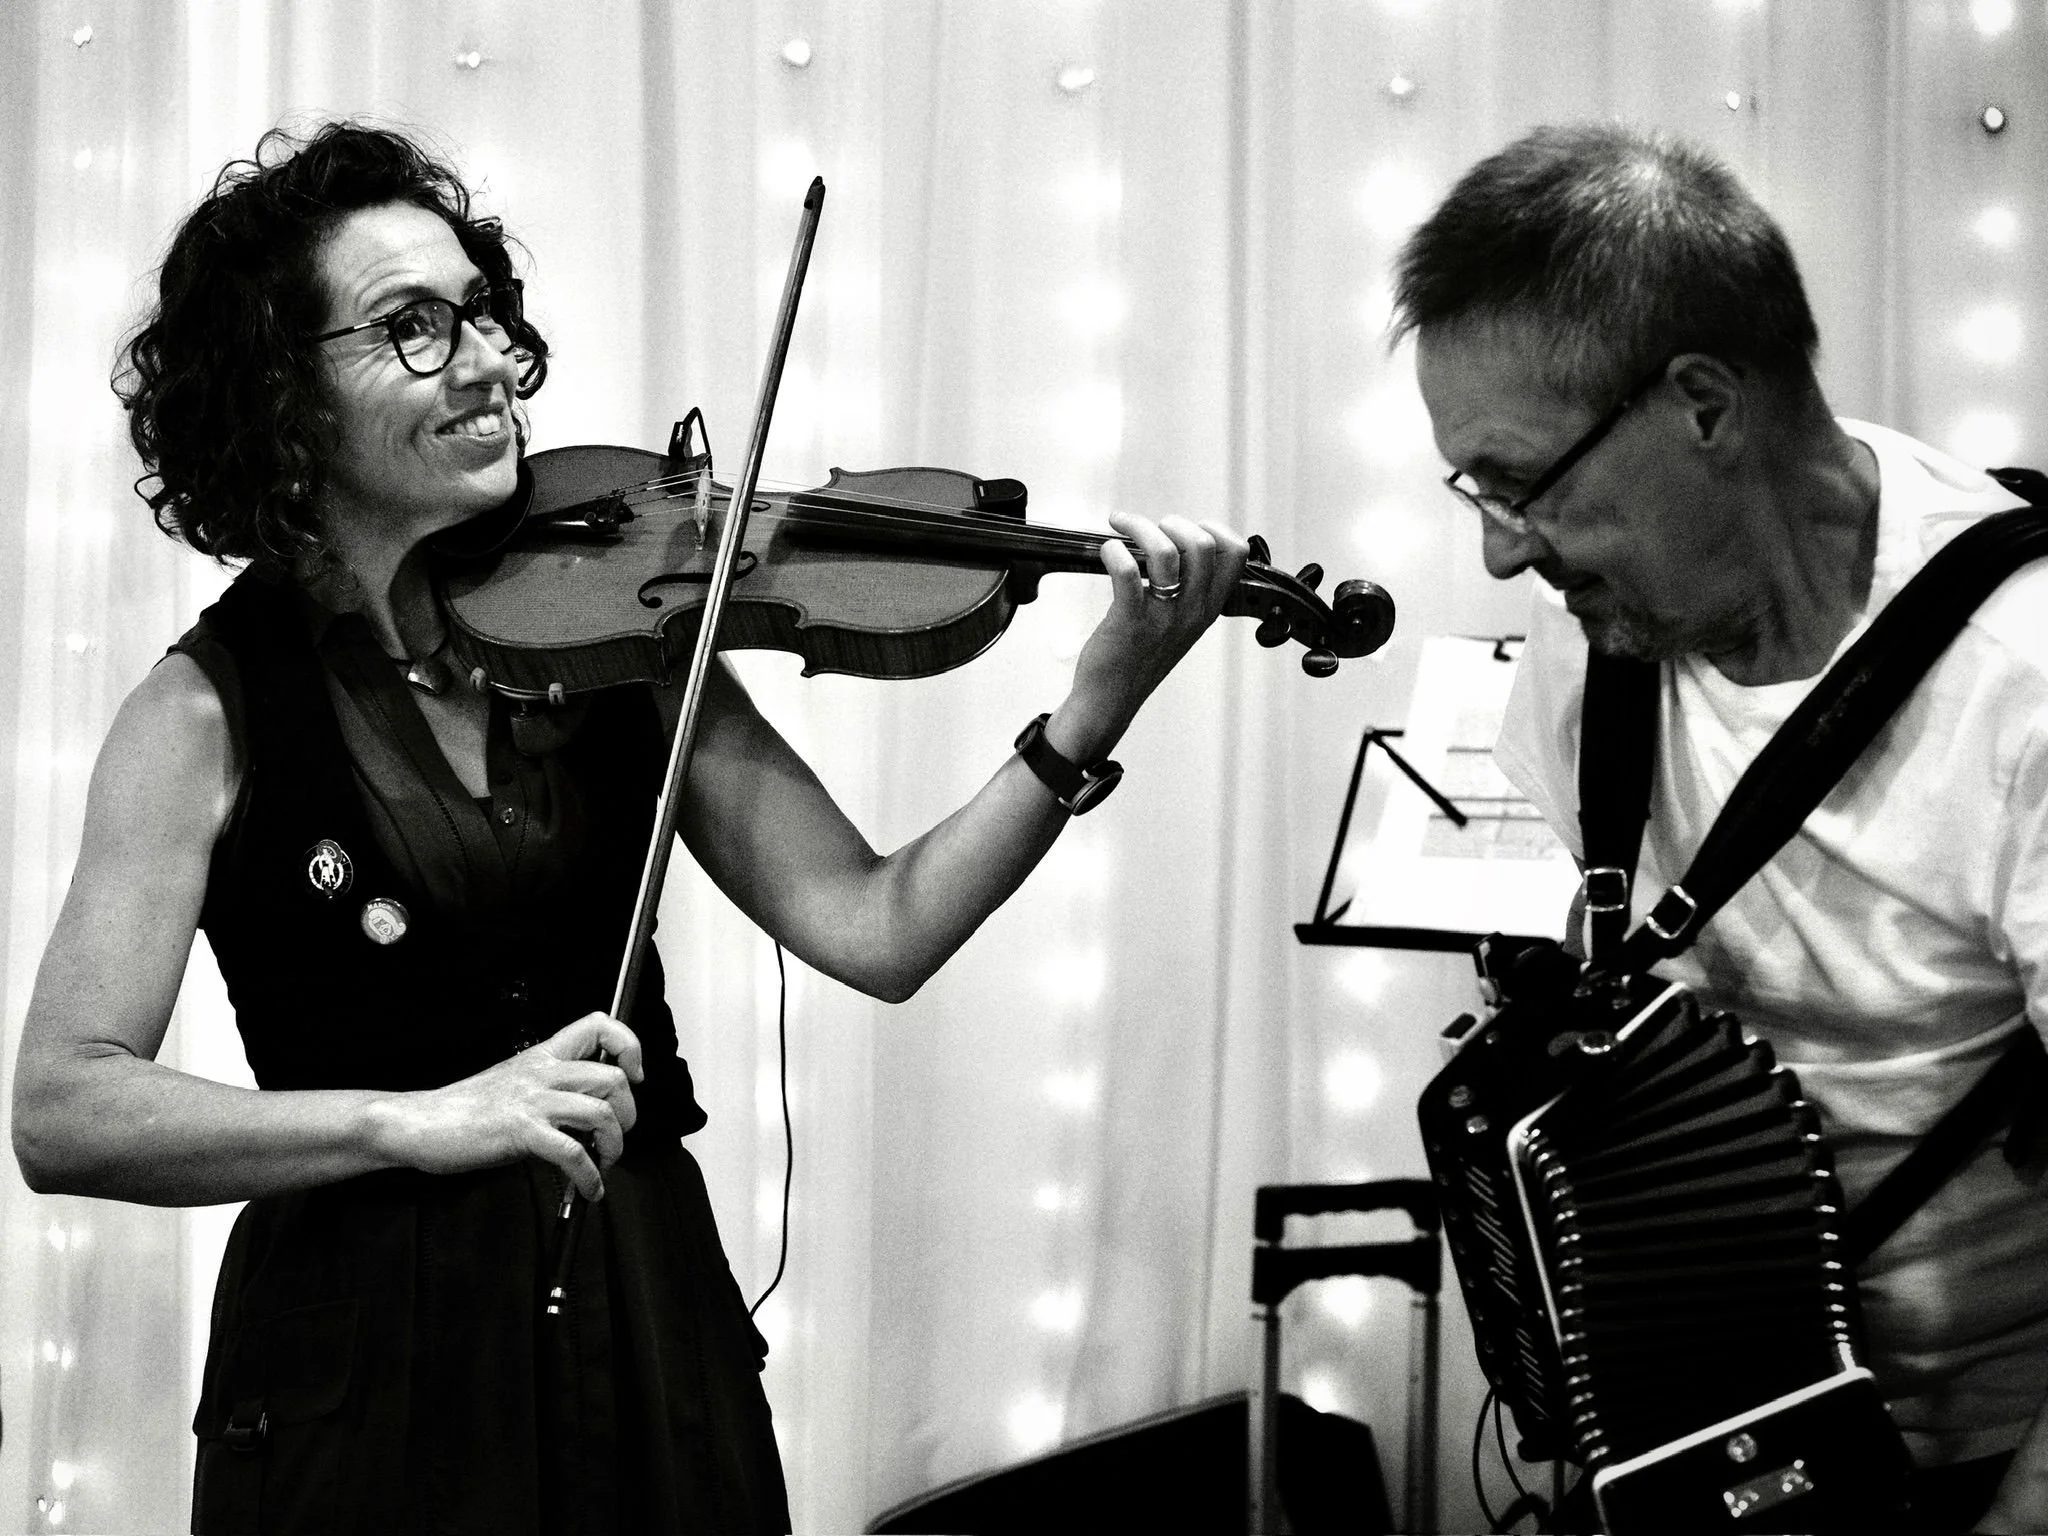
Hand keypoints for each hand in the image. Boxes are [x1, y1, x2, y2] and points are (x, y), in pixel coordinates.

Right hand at [375, 1013, 643, 1199]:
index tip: (633, 1074)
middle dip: (628, 1112)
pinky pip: (573, 1153)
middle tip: (616, 1136)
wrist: (421, 1123)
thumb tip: (592, 1116)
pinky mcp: (521, 1131)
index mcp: (542, 1056)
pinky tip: (588, 1188)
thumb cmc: (466, 1109)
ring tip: (604, 1164)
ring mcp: (532, 1100)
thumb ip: (552, 1090)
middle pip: (613, 1077)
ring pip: (601, 1112)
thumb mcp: (515, 1083)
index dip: (628, 1045)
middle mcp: (542, 1072)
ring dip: (614, 1145)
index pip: (598, 1025)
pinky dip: (589, 1176)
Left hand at [1055, 511, 1249, 759]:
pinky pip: (1126, 572)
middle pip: (1204, 545)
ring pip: (1166, 552)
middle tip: (1151, 528)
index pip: (1236, 555)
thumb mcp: (1179, 624)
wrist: (1111, 699)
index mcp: (1208, 608)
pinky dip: (1114, 551)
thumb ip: (1186, 590)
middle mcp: (1192, 611)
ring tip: (1123, 528)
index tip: (1188, 527)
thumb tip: (1172, 544)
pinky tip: (1107, 551)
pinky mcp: (1129, 622)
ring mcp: (1163, 618)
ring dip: (1141, 528)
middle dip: (1174, 523)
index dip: (1215, 529)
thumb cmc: (1139, 656)